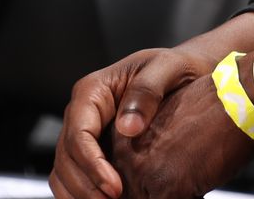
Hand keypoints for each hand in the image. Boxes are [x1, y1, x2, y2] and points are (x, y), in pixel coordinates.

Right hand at [51, 14, 253, 198]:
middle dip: (85, 187)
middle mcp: (82, 113)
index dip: (92, 165)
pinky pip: (76, 175)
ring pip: (65, 171)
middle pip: (66, 158)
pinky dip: (85, 192)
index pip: (78, 134)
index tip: (114, 188)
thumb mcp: (168, 67)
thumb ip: (148, 90)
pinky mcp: (94, 149)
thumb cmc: (177, 67)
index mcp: (93, 91)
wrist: (188, 72)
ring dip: (81, 194)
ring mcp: (85, 132)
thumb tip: (128, 126)